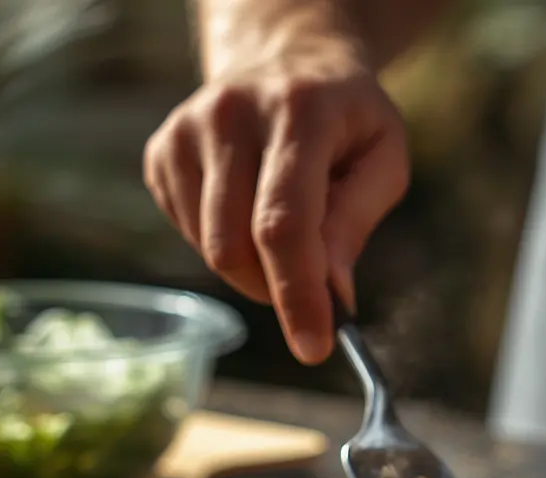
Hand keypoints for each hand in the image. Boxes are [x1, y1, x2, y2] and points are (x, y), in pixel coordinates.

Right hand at [144, 37, 408, 362]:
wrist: (285, 60)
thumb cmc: (347, 121)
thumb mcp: (383, 159)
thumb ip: (355, 222)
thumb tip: (332, 293)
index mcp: (298, 113)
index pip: (284, 224)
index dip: (298, 295)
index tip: (314, 349)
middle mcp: (231, 113)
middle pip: (237, 246)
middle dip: (279, 291)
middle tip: (315, 291)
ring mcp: (186, 130)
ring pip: (211, 250)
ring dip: (255, 274)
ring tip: (289, 238)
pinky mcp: (162, 152)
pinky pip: (191, 236)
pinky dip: (228, 247)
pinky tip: (250, 210)